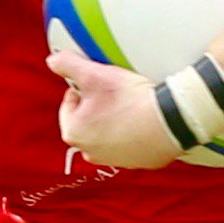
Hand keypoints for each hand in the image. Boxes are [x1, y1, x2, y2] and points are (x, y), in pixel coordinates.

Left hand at [48, 51, 178, 169]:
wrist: (171, 121)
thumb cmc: (130, 100)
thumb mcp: (94, 75)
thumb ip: (67, 64)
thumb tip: (52, 60)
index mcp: (73, 132)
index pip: (70, 102)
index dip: (85, 88)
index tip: (101, 83)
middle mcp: (90, 152)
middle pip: (88, 120)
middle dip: (99, 106)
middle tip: (116, 94)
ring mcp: (115, 160)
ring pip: (108, 133)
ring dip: (115, 120)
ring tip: (131, 107)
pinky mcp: (137, 162)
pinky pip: (129, 144)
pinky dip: (133, 133)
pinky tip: (143, 120)